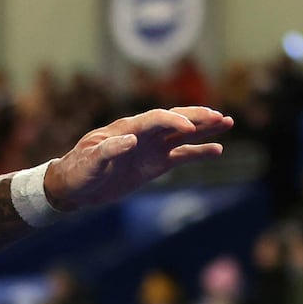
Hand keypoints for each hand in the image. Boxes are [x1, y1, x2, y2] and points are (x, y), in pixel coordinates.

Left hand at [44, 105, 231, 211]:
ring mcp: (151, 148)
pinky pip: (182, 155)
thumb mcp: (89, 163)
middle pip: (174, 120)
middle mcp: (142, 134)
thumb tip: (131, 140)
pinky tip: (217, 149)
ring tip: (228, 122)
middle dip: (197, 117)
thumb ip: (108, 151)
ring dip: (205, 129)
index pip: (155, 118)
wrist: (74, 186)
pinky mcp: (155, 163)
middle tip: (219, 117)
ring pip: (183, 135)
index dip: (173, 121)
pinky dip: (199, 152)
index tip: (189, 129)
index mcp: (126, 129)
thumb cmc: (78, 171)